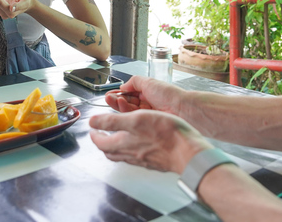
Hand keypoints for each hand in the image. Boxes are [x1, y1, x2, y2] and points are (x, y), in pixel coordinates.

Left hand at [89, 110, 211, 173]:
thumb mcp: (135, 120)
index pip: (101, 142)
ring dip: (117, 147)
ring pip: (124, 155)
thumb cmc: (164, 134)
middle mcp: (132, 155)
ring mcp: (144, 160)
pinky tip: (139, 145)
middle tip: (102, 135)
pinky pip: (138, 157)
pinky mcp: (155, 161)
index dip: (94, 135)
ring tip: (118, 139)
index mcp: (124, 144)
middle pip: (111, 152)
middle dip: (104, 143)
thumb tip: (93, 122)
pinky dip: (132, 150)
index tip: (93, 129)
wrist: (188, 152)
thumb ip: (112, 121)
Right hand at [104, 75, 183, 114]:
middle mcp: (148, 103)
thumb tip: (123, 86)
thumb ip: (134, 82)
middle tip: (108, 98)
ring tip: (112, 100)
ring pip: (129, 110)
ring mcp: (148, 114)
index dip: (120, 93)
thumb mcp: (149, 82)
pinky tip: (121, 106)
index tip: (110, 93)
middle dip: (117, 99)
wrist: (182, 109)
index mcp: (149, 92)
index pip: (131, 93)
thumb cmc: (169, 95)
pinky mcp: (148, 124)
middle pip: (128, 102)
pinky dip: (126, 111)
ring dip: (119, 104)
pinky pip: (133, 117)